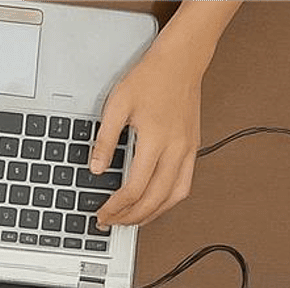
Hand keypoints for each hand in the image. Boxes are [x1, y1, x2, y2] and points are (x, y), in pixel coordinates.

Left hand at [88, 0, 240, 226]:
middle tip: (112, 222)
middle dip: (131, 217)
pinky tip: (155, 203)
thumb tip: (96, 168)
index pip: (134, 189)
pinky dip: (169, 201)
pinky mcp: (193, 147)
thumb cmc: (151, 77)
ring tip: (132, 220)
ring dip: (152, 214)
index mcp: (156, 141)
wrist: (181, 61)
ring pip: (175, 197)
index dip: (116, 207)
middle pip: (155, 199)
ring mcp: (188, 150)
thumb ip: (105, 139)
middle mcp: (176, 149)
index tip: (102, 213)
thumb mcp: (117, 105)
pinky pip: (185, 184)